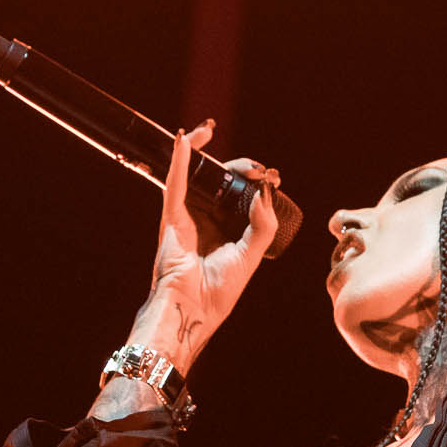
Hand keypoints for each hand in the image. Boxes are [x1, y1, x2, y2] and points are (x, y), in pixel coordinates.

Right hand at [129, 120, 280, 368]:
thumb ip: (262, 224)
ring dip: (216, 156)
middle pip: (222, 180)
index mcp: (226, 228)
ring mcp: (188, 215)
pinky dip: (180, 159)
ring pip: (199, 174)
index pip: (240, 194)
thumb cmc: (218, 290)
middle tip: (263, 171)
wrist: (194, 308)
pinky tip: (186, 138)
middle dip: (244, 169)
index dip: (256, 182)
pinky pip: (176, 181)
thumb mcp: (251, 254)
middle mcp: (206, 218)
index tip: (274, 178)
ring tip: (243, 159)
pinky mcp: (172, 216)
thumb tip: (266, 192)